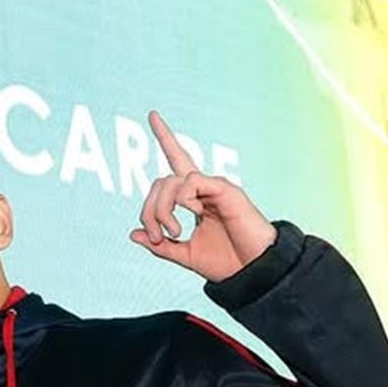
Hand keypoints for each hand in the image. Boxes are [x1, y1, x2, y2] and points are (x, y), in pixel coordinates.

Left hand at [129, 111, 276, 282]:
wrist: (254, 271)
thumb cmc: (226, 262)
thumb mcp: (185, 254)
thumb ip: (160, 245)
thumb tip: (133, 234)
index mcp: (194, 199)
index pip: (177, 162)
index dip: (166, 138)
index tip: (152, 115)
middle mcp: (203, 189)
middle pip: (161, 181)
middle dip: (149, 210)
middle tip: (156, 236)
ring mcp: (214, 187)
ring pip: (171, 182)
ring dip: (162, 209)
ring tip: (172, 233)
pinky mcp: (225, 190)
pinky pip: (191, 181)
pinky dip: (182, 198)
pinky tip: (193, 214)